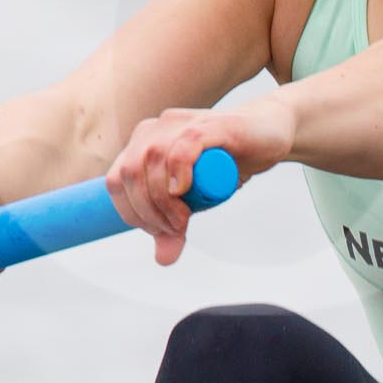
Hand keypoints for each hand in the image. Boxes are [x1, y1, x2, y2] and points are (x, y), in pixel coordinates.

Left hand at [106, 98, 291, 265]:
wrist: (266, 135)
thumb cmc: (226, 164)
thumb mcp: (196, 201)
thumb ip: (175, 225)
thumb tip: (163, 259)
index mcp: (143, 143)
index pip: (116, 180)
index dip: (129, 212)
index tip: (155, 231)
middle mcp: (156, 129)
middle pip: (130, 173)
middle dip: (147, 211)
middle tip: (173, 229)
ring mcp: (181, 123)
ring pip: (153, 160)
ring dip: (163, 199)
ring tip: (182, 219)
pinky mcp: (210, 125)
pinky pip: (183, 146)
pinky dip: (179, 171)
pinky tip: (183, 190)